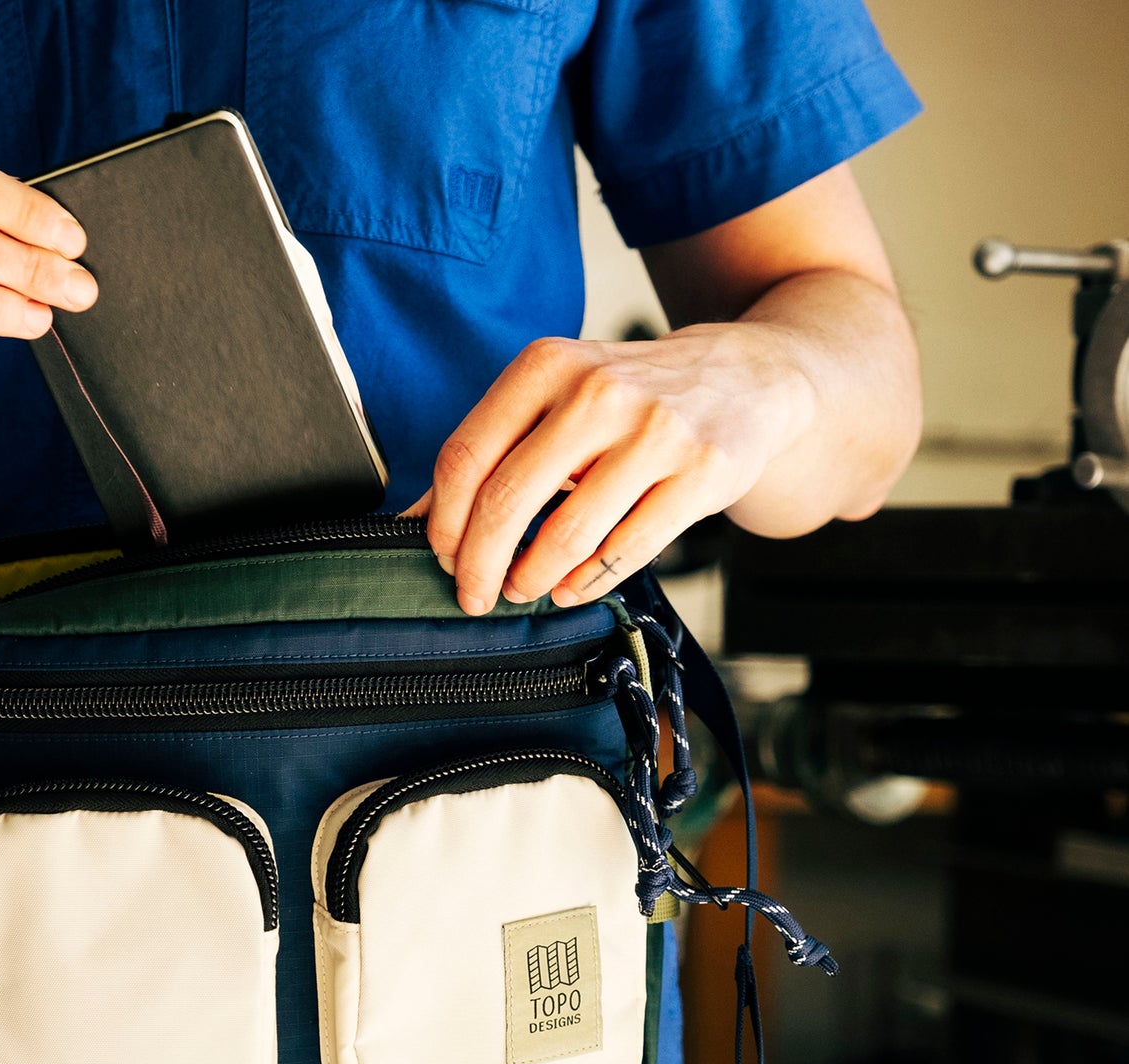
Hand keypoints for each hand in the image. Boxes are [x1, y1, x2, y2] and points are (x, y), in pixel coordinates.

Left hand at [404, 327, 816, 612]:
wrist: (749, 379)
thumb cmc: (634, 398)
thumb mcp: (560, 398)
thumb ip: (493, 448)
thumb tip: (417, 515)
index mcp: (548, 366)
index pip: (467, 454)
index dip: (445, 520)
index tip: (442, 556)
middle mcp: (599, 391)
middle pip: (507, 499)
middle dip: (479, 563)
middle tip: (472, 595)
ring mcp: (655, 432)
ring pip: (566, 533)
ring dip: (531, 577)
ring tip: (521, 590)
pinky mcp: (701, 473)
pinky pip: (626, 549)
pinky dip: (586, 582)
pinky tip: (568, 588)